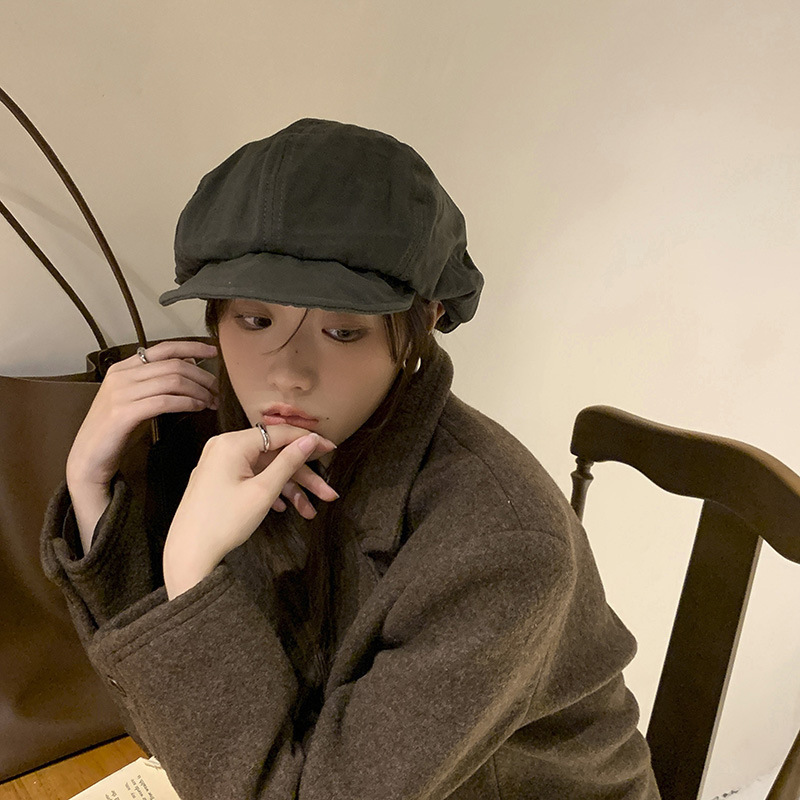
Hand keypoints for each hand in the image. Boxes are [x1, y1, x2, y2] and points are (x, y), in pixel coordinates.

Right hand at [66, 340, 219, 487]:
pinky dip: (187, 403)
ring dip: (199, 391)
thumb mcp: (139, 399)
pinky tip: (198, 408)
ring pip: (173, 381)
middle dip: (202, 376)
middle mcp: (122, 376)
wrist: (88, 457)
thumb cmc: (116, 430)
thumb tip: (189, 363)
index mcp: (124, 368)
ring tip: (211, 401)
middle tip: (217, 389)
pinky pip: (165, 401)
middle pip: (174, 365)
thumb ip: (159, 381)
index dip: (192, 347)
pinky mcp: (123, 413)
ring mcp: (121, 393)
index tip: (213, 351)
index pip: (164, 348)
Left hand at [163, 426, 337, 598]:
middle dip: (302, 476)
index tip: (331, 449)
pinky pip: (250, 477)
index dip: (308, 442)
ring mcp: (219, 464)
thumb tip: (310, 440)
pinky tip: (283, 507)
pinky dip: (269, 490)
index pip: (279, 434)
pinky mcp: (218, 480)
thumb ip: (289, 462)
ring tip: (309, 511)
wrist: (188, 553)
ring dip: (288, 488)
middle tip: (327, 492)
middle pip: (274, 455)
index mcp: (232, 444)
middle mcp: (224, 447)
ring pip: (264, 469)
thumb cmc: (223, 522)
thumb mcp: (263, 491)